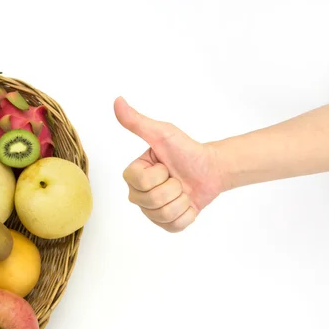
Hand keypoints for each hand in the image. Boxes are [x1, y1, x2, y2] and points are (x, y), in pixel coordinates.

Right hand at [114, 97, 224, 232]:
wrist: (210, 168)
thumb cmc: (186, 150)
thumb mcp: (162, 133)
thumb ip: (137, 121)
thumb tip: (117, 101)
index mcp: (133, 175)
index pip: (141, 183)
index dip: (159, 174)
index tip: (165, 164)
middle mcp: (138, 194)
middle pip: (151, 201)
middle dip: (173, 188)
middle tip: (177, 177)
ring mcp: (151, 211)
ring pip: (163, 215)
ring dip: (181, 201)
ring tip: (183, 189)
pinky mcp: (167, 224)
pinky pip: (174, 226)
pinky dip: (187, 214)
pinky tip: (187, 203)